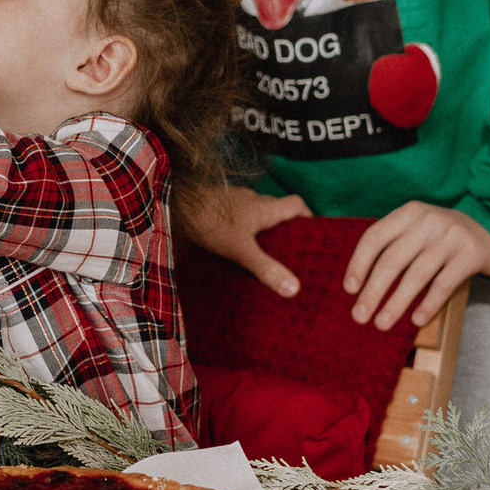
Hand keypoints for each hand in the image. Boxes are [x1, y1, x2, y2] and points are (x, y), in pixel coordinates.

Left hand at [180, 185, 312, 297]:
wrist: (174, 201)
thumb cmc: (208, 219)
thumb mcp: (240, 249)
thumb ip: (266, 268)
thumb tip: (294, 289)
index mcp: (265, 208)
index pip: (297, 205)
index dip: (308, 218)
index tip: (316, 236)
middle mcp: (252, 202)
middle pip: (278, 212)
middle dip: (287, 230)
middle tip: (293, 254)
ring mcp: (234, 205)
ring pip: (257, 217)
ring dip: (263, 232)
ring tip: (267, 257)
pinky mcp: (218, 211)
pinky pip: (239, 221)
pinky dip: (244, 233)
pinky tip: (237, 251)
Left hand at [343, 201, 489, 330]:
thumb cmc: (443, 240)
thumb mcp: (418, 232)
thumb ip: (394, 248)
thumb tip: (359, 287)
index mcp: (409, 213)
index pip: (375, 237)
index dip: (359, 264)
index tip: (349, 290)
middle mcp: (429, 220)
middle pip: (392, 259)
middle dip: (373, 291)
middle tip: (359, 316)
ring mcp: (452, 235)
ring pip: (417, 275)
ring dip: (396, 303)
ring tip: (382, 324)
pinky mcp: (472, 253)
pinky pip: (444, 284)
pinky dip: (428, 304)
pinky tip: (416, 320)